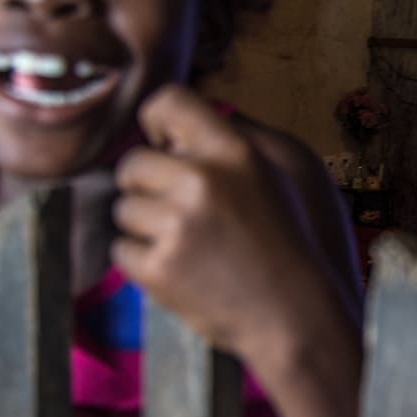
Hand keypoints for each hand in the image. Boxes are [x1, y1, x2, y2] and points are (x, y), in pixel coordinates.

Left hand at [111, 85, 325, 358]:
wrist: (294, 314)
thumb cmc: (289, 240)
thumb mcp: (282, 172)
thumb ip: (232, 138)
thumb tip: (179, 125)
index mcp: (234, 151)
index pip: (168, 102)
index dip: (159, 123)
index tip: (166, 146)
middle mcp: (202, 181)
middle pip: (132, 163)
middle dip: (147, 185)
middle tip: (182, 211)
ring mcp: (178, 227)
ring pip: (124, 208)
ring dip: (145, 226)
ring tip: (190, 244)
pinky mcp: (158, 269)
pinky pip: (122, 249)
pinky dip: (143, 261)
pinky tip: (181, 268)